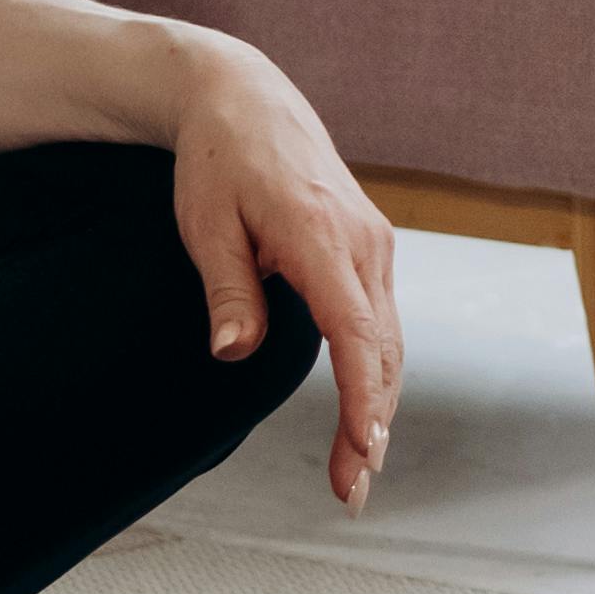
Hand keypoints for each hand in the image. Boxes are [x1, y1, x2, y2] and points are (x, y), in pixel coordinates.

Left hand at [165, 39, 401, 508]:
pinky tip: (365, 417)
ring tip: (357, 473)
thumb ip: (227, 289)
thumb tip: (232, 352)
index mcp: (321, 234)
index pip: (354, 331)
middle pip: (381, 350)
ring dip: (378, 408)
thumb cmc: (218, 161)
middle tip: (351, 494)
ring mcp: (375, 244)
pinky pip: (381, 322)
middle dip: (373, 426)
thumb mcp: (205, 224)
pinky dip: (376, 373)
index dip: (362, 397)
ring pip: (389, 342)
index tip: (364, 450)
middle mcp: (363, 241)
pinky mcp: (372, 249)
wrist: (245, 98)